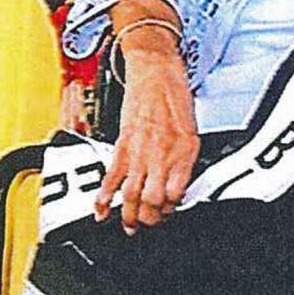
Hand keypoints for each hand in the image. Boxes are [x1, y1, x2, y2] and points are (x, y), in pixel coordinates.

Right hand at [95, 43, 199, 232]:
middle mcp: (162, 154)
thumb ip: (184, 159)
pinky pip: (111, 177)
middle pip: (153, 202)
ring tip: (128, 226)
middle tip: (148, 224)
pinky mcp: (122, 144)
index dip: (171, 209)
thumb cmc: (175, 94)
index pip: (177, 196)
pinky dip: (104, 198)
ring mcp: (140, 151)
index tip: (167, 212)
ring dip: (129, 216)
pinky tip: (101, 211)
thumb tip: (177, 184)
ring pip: (132, 195)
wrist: (156, 68)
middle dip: (150, 219)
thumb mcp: (192, 129)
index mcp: (185, 152)